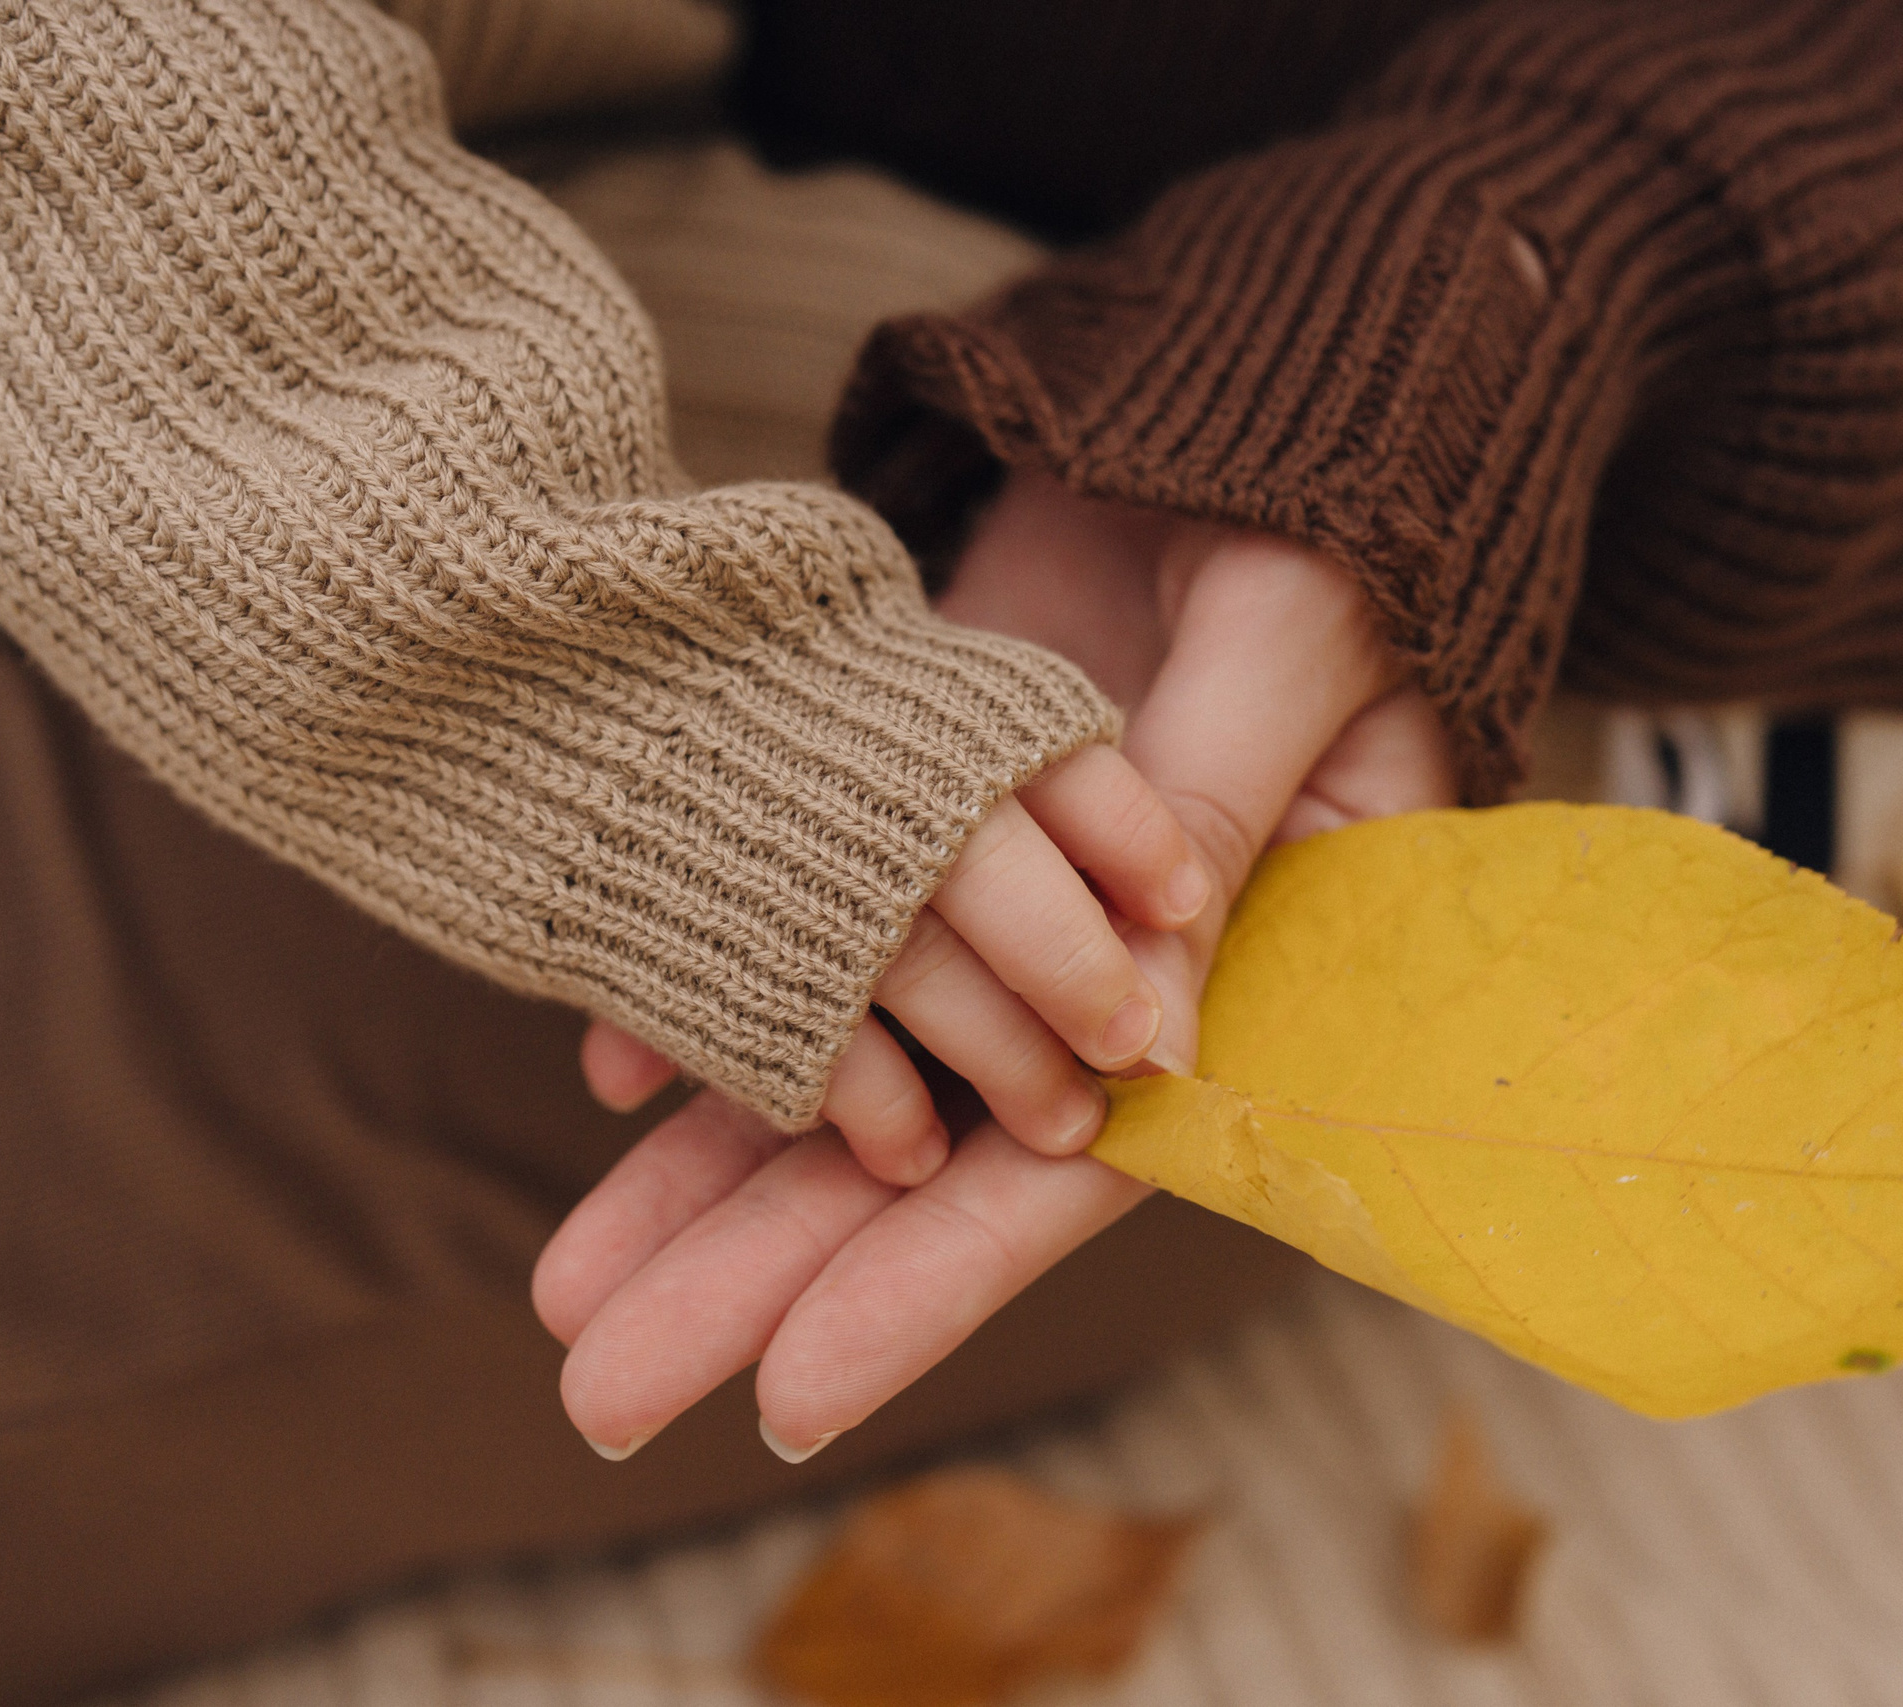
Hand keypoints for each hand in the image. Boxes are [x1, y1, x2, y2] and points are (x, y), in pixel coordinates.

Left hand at [537, 472, 1459, 1457]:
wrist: (1252, 383)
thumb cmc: (1327, 502)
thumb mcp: (1284, 648)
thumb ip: (1201, 810)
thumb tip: (1133, 1035)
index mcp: (1246, 967)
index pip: (1077, 1170)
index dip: (933, 1281)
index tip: (788, 1393)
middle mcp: (1108, 976)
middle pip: (926, 1159)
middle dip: (766, 1269)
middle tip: (608, 1384)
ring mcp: (1001, 904)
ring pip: (850, 1068)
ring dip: (715, 1178)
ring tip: (575, 1286)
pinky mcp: (924, 819)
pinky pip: (816, 936)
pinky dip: (719, 1000)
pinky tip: (612, 1074)